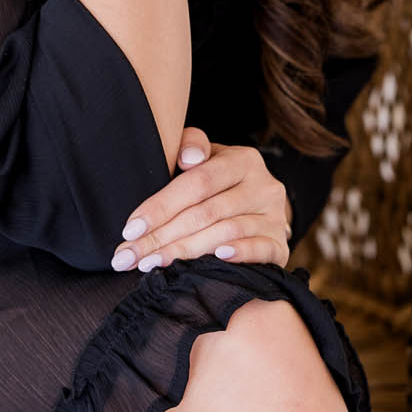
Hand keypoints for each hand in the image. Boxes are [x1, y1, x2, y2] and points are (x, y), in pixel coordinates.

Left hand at [110, 127, 292, 271]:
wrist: (258, 209)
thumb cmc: (219, 184)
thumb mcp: (206, 159)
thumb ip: (191, 147)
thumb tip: (188, 158)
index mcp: (242, 160)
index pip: (197, 183)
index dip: (161, 206)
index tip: (130, 229)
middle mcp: (263, 185)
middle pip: (206, 212)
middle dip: (162, 237)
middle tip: (130, 256)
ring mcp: (274, 216)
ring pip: (226, 232)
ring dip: (185, 251)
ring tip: (152, 264)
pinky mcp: (280, 245)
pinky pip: (261, 250)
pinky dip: (239, 254)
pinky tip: (216, 260)